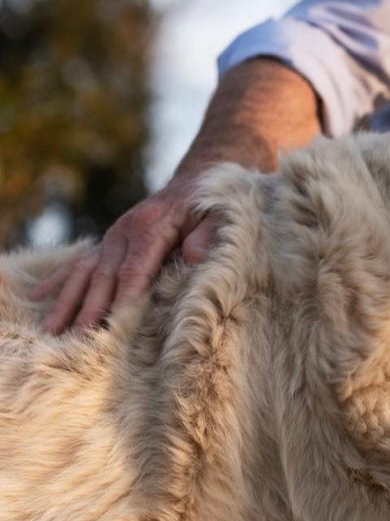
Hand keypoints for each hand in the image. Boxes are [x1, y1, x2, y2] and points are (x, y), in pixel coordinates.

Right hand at [31, 175, 217, 333]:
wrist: (199, 180)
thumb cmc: (212, 205)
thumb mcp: (219, 217)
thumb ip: (207, 236)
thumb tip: (193, 256)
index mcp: (152, 227)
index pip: (134, 270)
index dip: (122, 299)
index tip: (112, 325)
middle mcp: (125, 231)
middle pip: (104, 277)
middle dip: (89, 309)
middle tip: (78, 339)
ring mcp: (113, 236)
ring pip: (85, 272)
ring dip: (67, 301)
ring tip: (51, 329)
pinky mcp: (109, 241)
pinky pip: (80, 262)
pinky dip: (60, 279)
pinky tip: (39, 295)